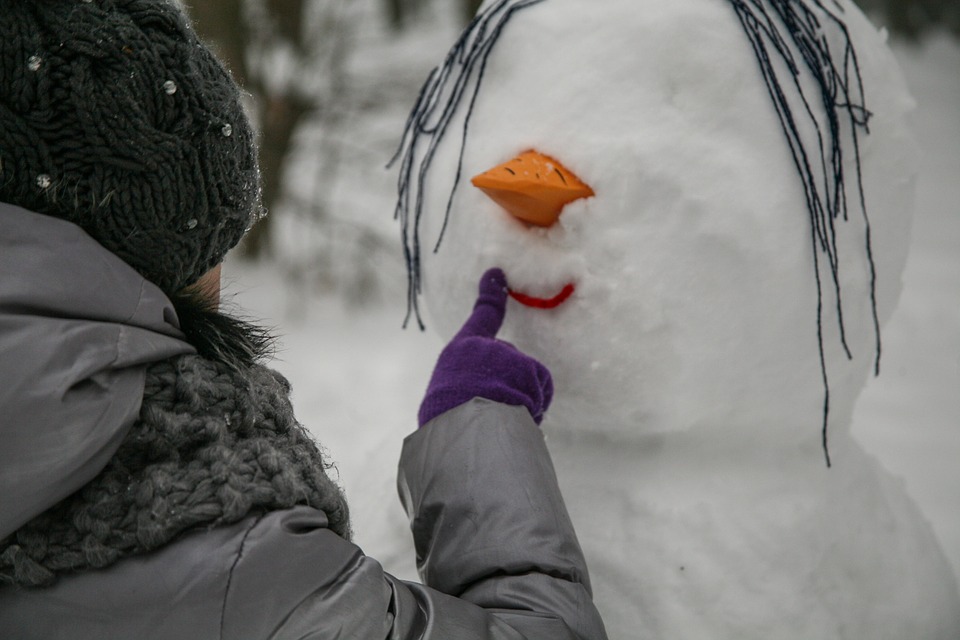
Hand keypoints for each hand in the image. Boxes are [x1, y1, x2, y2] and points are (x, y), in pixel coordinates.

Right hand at [418, 268, 553, 426]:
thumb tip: (481, 404)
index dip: (490, 295)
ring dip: (521, 403)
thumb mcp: (446, 405)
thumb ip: (467, 393)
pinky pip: (541, 391)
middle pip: (509, 365)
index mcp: (459, 353)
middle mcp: (485, 347)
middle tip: (490, 413)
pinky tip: (515, 418)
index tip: (496, 274)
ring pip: (527, 382)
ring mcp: (509, 355)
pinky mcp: (528, 367)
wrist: (462, 434)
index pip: (480, 317)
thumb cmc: (449, 427)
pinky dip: (535, 408)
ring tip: (498, 420)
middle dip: (509, 388)